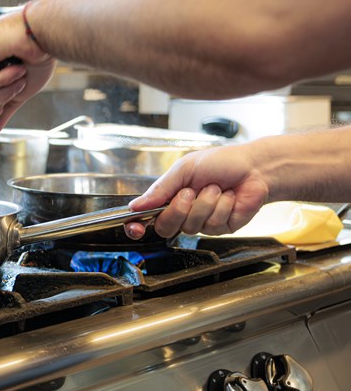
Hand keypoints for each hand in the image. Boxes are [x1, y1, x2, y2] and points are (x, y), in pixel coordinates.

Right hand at [125, 144, 269, 238]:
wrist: (254, 167)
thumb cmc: (220, 162)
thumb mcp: (183, 169)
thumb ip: (160, 188)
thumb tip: (135, 206)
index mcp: (169, 198)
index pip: (146, 219)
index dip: (137, 226)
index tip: (135, 227)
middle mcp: (183, 213)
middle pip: (166, 226)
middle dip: (179, 208)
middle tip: (190, 191)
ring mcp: (203, 223)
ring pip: (193, 225)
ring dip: (207, 202)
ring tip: (217, 188)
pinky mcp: (223, 228)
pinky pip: (215, 224)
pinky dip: (224, 205)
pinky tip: (230, 197)